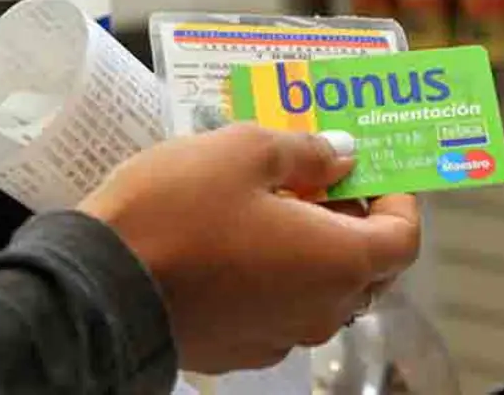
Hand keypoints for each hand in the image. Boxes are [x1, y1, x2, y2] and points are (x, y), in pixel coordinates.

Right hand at [77, 124, 418, 373]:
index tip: (371, 172)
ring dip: (314, 248)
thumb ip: (307, 152)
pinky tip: (240, 247)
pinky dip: (279, 276)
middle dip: (354, 220)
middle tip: (320, 180)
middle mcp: (321, 311)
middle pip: (366, 267)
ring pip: (321, 289)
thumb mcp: (243, 152)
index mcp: (337, 262)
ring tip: (274, 206)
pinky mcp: (242, 350)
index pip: (403, 238)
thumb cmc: (177, 210)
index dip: (398, 200)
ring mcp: (281, 337)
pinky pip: (281, 309)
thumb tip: (343, 157)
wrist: (100, 285)